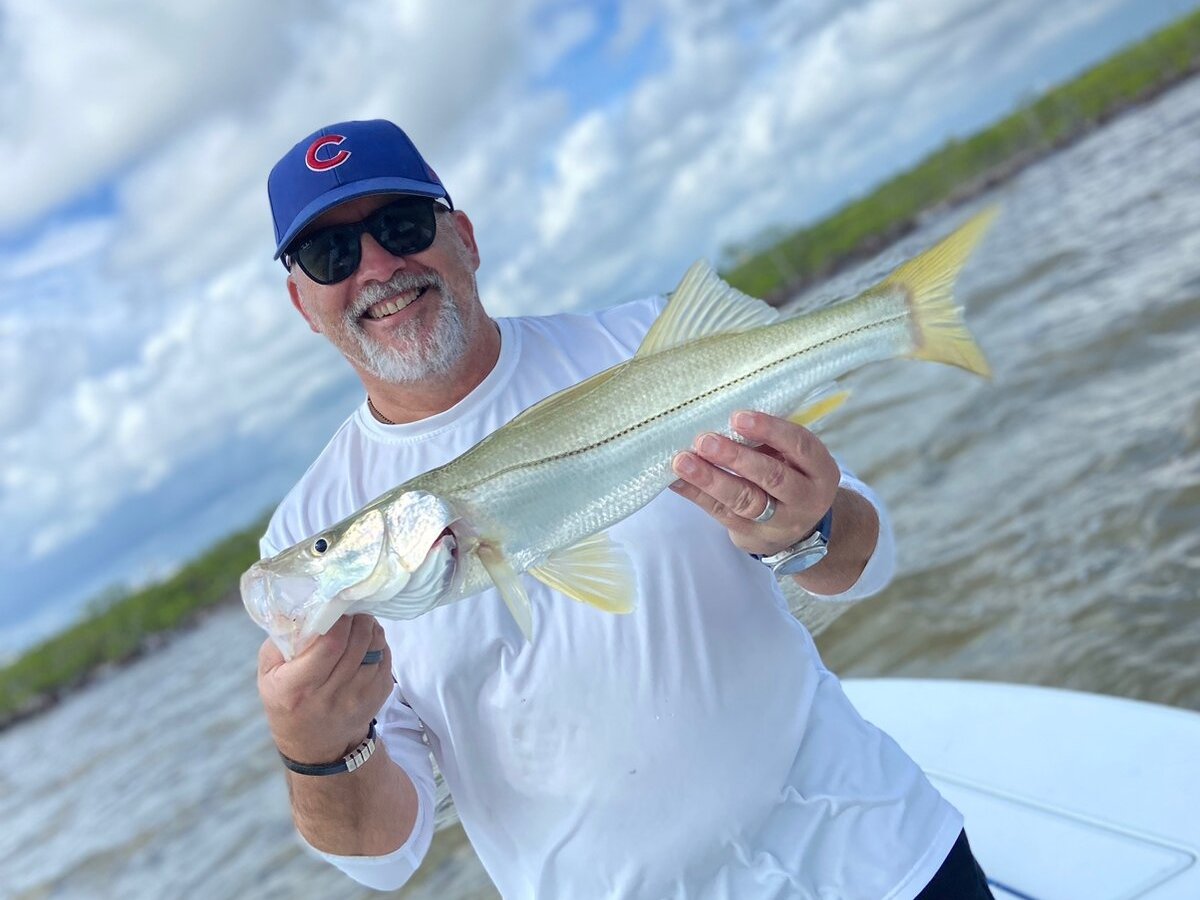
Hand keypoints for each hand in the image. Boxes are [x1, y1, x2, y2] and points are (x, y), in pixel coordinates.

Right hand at [257, 614, 392, 764]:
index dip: (338, 621)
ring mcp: (358, 699)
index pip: (330, 645)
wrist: (315, 744)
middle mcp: (330, 696)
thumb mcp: (268, 674)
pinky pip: (386, 660)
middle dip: (357, 619)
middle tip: (351, 608)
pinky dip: (379, 644)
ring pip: (376, 649)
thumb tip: (304, 608)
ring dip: (371, 628)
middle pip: (357, 644)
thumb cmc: (287, 701)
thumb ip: (281, 640)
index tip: (337, 607)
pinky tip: (367, 641)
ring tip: (360, 622)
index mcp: (297, 687)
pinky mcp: (377, 698)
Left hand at [670, 411, 839, 556]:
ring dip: (710, 479)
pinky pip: (720, 513)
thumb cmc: (790, 476)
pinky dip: (696, 494)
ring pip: (744, 500)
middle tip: (705, 441)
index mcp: (820, 470)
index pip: (799, 446)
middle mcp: (805, 498)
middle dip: (736, 457)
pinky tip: (676, 480)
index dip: (770, 430)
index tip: (737, 417)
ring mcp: (779, 521)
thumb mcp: (794, 459)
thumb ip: (769, 441)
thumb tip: (721, 415)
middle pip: (771, 476)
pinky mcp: (751, 536)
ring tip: (683, 462)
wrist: (800, 531)